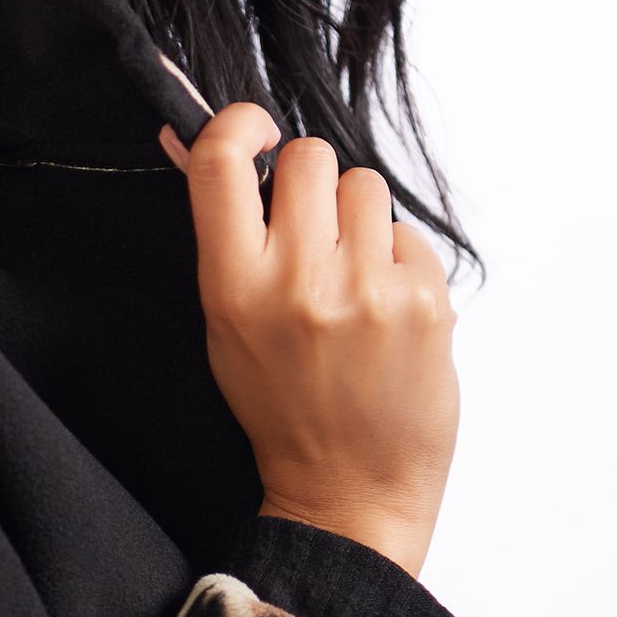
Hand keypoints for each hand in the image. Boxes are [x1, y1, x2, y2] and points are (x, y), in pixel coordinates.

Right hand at [158, 106, 460, 578]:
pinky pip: (409, 235)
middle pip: (309, 158)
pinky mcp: (424, 303)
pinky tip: (387, 313)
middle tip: (312, 236)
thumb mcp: (226, 324)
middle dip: (310, 185)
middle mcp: (297, 283)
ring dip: (359, 221)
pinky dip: (400, 263)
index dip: (239, 125)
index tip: (256, 133)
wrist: (349, 492)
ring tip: (352, 282)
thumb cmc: (283, 407)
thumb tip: (192, 139)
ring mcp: (366, 291)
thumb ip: (221, 236)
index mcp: (233, 288)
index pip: (223, 163)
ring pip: (366, 186)